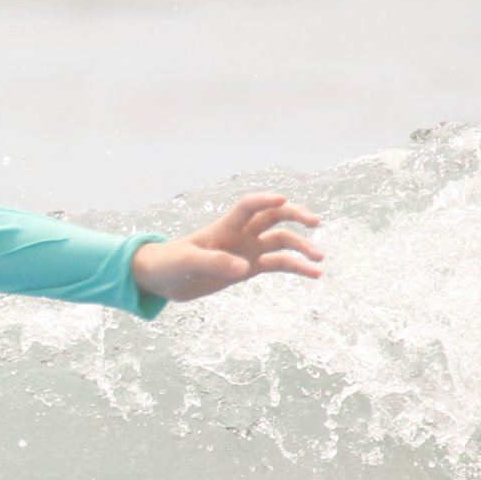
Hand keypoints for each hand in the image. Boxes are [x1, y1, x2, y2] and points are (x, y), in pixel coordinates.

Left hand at [130, 192, 322, 302]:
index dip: (266, 200)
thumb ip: (214, 263)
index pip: (249, 206)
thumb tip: (243, 267)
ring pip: (281, 242)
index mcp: (224, 226)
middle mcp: (240, 235)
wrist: (161, 279)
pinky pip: (278, 265)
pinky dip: (296, 268)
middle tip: (316, 223)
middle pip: (274, 217)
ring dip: (301, 247)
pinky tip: (313, 275)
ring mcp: (246, 250)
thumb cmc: (169, 264)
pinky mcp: (248, 268)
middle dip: (296, 216)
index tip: (284, 200)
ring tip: (320, 259)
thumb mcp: (187, 263)